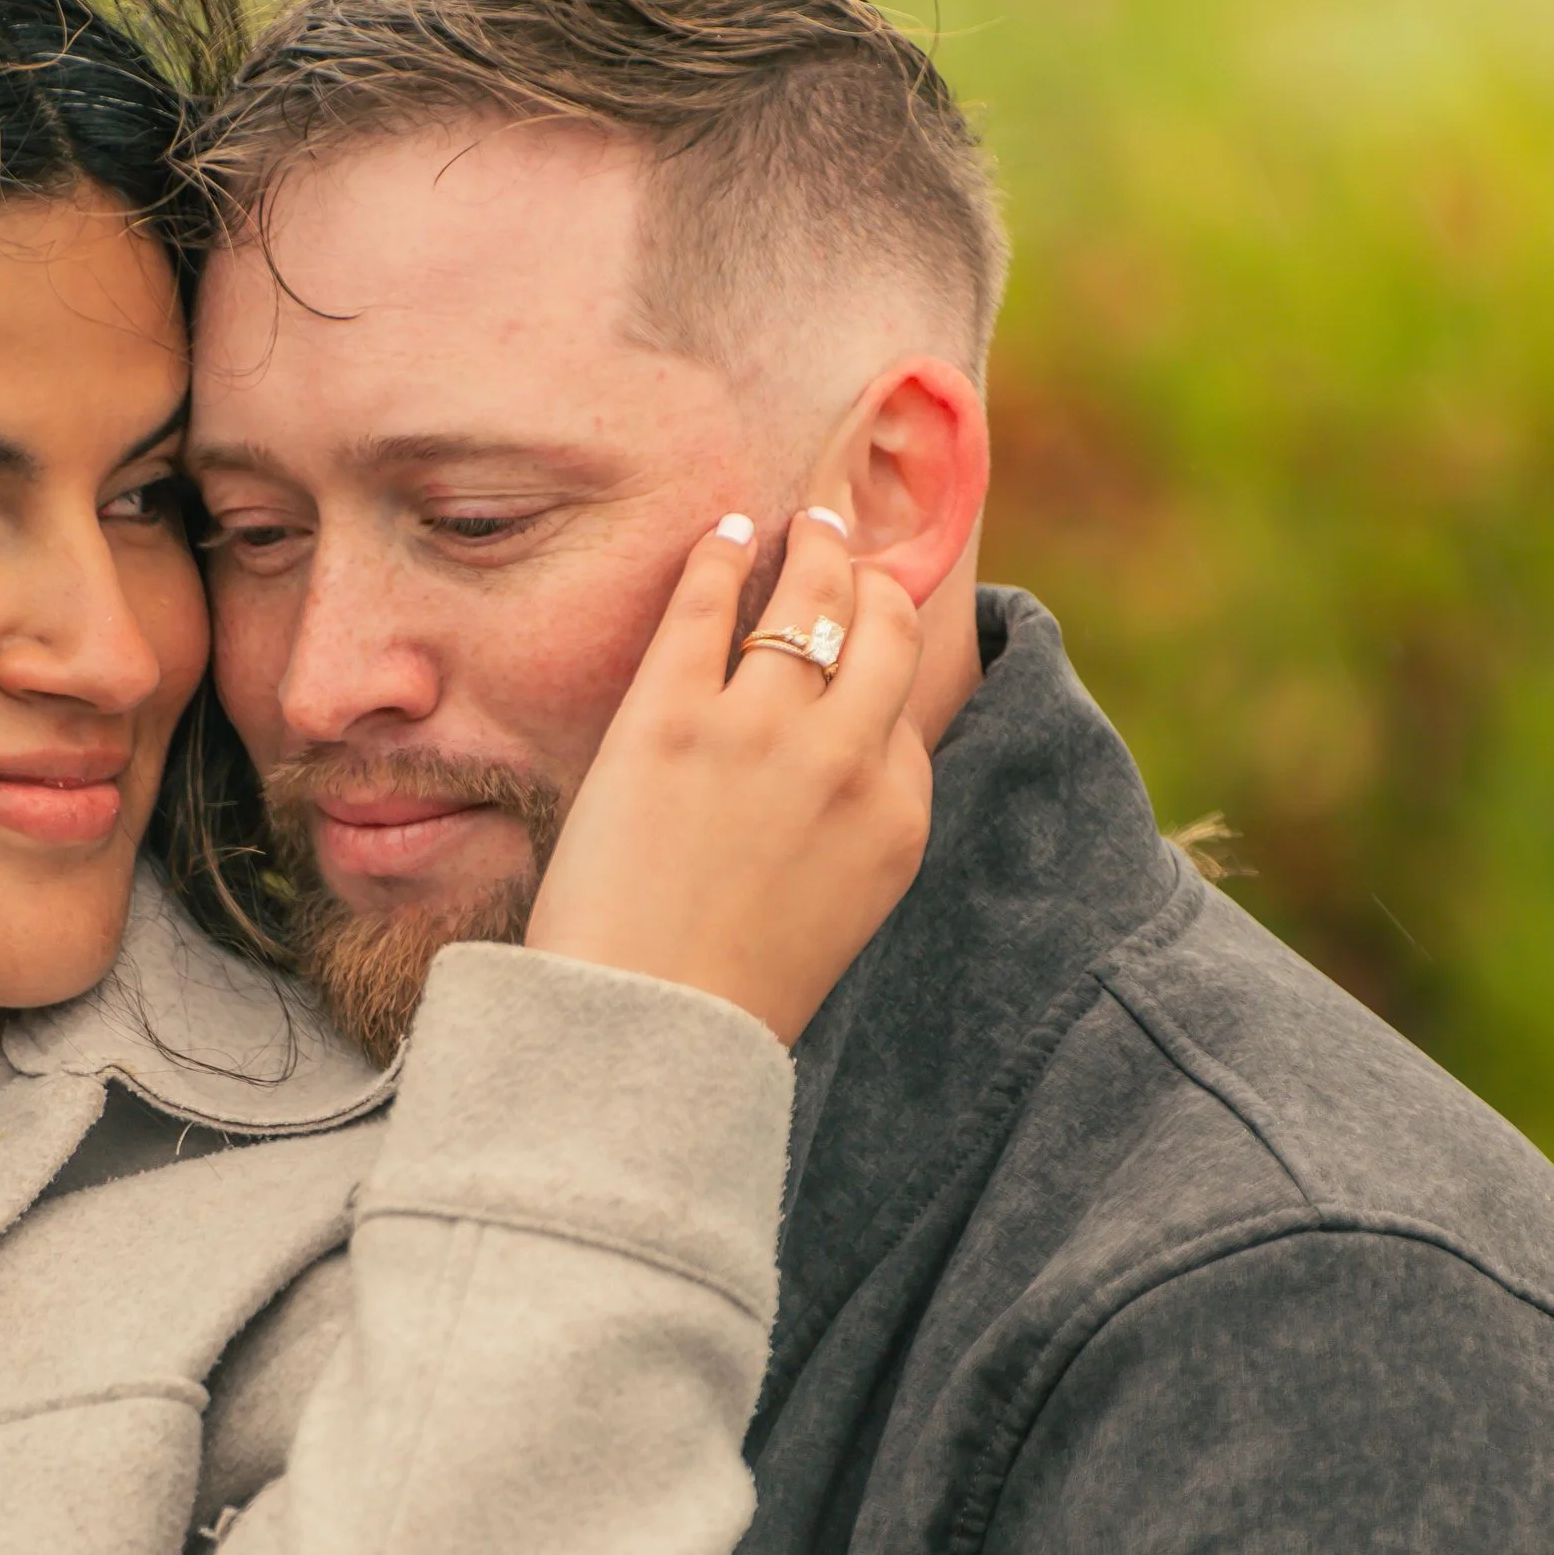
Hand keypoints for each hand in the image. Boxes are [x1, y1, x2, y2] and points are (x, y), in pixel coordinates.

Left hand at [524, 510, 929, 1043]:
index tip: (866, 625)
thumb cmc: (728, 984)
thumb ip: (855, 824)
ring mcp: (762, 733)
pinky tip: (721, 533)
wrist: (648, 1028)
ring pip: (809, 598)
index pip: (906, 708)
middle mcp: (846, 761)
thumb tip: (848, 751)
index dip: (882, 660)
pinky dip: (717, 555)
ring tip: (804, 525)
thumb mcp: (838, 907)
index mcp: (897, 816)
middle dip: (870, 578)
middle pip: (882, 628)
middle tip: (846, 545)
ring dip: (812, 548)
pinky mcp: (672, 718)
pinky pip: (705, 604)